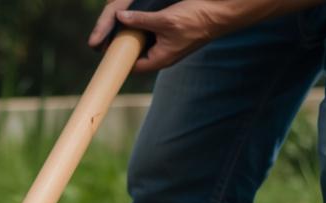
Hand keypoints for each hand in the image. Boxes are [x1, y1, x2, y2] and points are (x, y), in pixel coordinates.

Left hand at [87, 1, 221, 72]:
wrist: (220, 13)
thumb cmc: (196, 19)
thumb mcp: (165, 18)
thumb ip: (141, 19)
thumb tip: (119, 17)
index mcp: (160, 59)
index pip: (131, 66)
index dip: (117, 59)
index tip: (105, 48)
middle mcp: (163, 56)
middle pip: (136, 56)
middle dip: (125, 45)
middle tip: (112, 33)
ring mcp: (168, 48)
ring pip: (144, 45)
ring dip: (135, 35)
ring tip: (123, 23)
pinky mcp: (172, 38)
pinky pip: (153, 37)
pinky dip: (145, 29)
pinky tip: (139, 18)